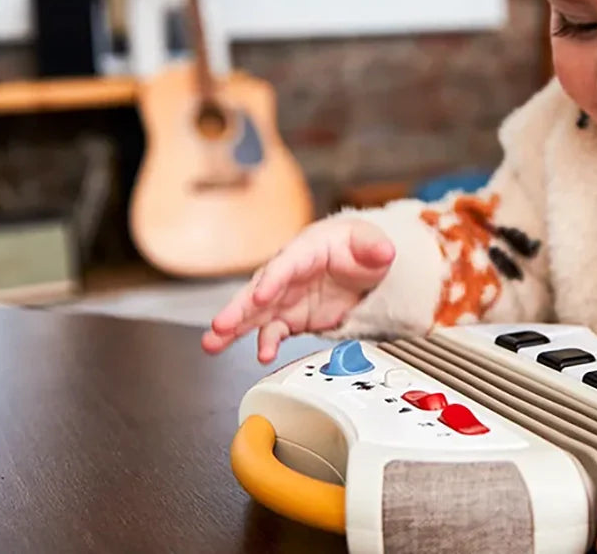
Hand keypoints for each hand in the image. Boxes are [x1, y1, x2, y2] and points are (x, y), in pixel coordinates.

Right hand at [201, 217, 394, 362]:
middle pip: (258, 290)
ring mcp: (287, 297)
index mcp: (305, 250)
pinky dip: (266, 343)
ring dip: (234, 329)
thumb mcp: (369, 241)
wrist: (360, 262)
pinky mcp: (291, 317)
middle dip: (239, 308)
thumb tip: (384, 251)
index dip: (273, 280)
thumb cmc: (355, 245)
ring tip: (212, 344)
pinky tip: (261, 355)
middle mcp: (288, 274)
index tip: (262, 294)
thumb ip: (374, 247)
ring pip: (255, 313)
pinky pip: (274, 331)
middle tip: (220, 324)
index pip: (285, 265)